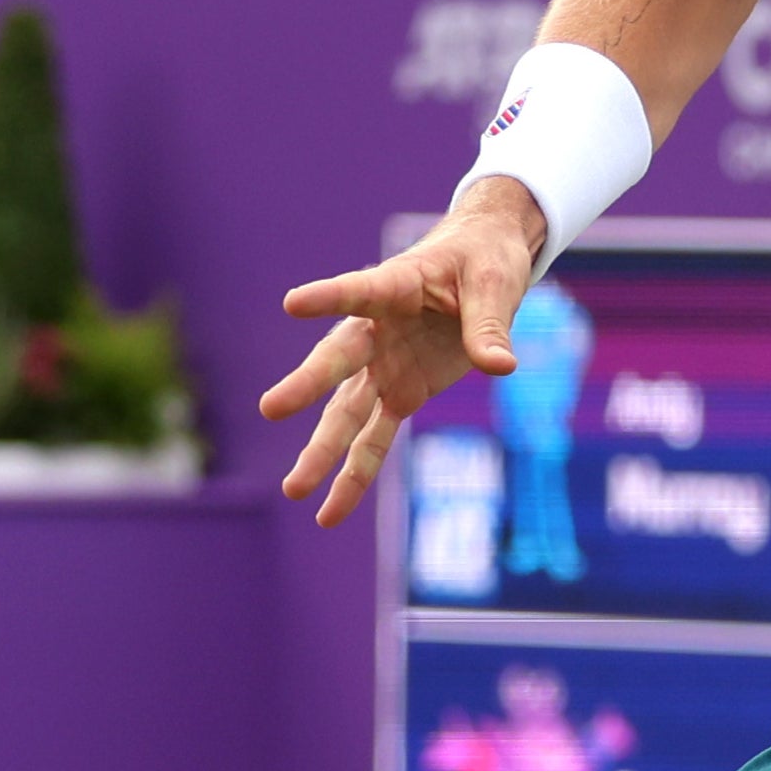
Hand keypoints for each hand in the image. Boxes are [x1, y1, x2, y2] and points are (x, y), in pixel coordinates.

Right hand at [260, 179, 544, 523]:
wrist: (485, 260)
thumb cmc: (484, 259)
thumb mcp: (495, 283)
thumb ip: (489, 324)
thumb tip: (499, 366)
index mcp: (396, 286)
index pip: (357, 291)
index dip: (328, 298)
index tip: (292, 303)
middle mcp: (377, 330)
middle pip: (339, 361)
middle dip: (307, 386)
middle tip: (270, 408)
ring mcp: (384, 366)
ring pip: (346, 413)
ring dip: (322, 452)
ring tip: (293, 489)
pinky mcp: (402, 392)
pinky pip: (374, 438)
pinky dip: (356, 474)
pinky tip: (331, 511)